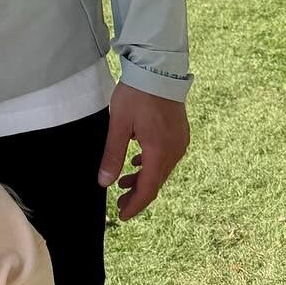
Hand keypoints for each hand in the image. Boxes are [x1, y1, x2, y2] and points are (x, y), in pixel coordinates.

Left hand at [98, 83, 190, 221]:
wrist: (159, 69)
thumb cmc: (137, 94)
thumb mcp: (118, 124)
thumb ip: (112, 155)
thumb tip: (104, 183)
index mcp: (159, 152)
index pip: (148, 189)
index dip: (135, 205)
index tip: (122, 215)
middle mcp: (174, 151)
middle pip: (156, 182)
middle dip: (137, 194)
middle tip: (119, 202)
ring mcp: (180, 142)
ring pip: (161, 170)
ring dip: (143, 178)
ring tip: (124, 182)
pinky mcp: (180, 133)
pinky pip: (167, 157)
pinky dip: (151, 164)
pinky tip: (137, 160)